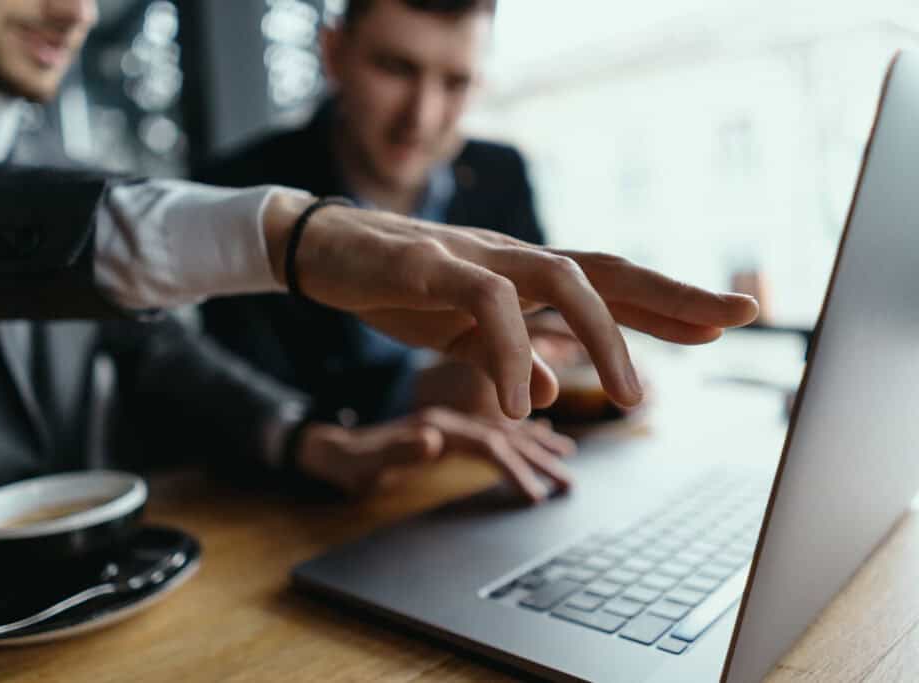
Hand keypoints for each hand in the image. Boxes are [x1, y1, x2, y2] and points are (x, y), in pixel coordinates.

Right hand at [264, 192, 758, 419]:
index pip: (610, 283)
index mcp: (523, 276)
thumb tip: (553, 389)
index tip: (726, 321)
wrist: (323, 250)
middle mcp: (513, 258)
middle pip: (608, 268)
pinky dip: (511, 353)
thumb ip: (506, 359)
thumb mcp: (459, 337)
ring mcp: (476, 256)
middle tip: (734, 321)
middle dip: (674, 295)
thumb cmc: (396, 287)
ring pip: (562, 279)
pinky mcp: (431, 263)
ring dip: (603, 339)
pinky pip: (485, 304)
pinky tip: (522, 404)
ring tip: (628, 400)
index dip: (669, 301)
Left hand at [295, 408, 575, 501]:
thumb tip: (434, 438)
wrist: (330, 449)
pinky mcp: (451, 429)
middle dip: (539, 458)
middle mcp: (449, 419)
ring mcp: (452, 423)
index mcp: (436, 424)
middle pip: (505, 434)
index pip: (487, 442)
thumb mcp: (364, 462)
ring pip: (505, 431)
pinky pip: (495, 428)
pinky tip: (542, 435)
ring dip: (537, 445)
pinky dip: (521, 433)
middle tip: (569, 483)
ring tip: (568, 459)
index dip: (515, 467)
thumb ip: (397, 449)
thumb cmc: (348, 462)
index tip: (536, 495)